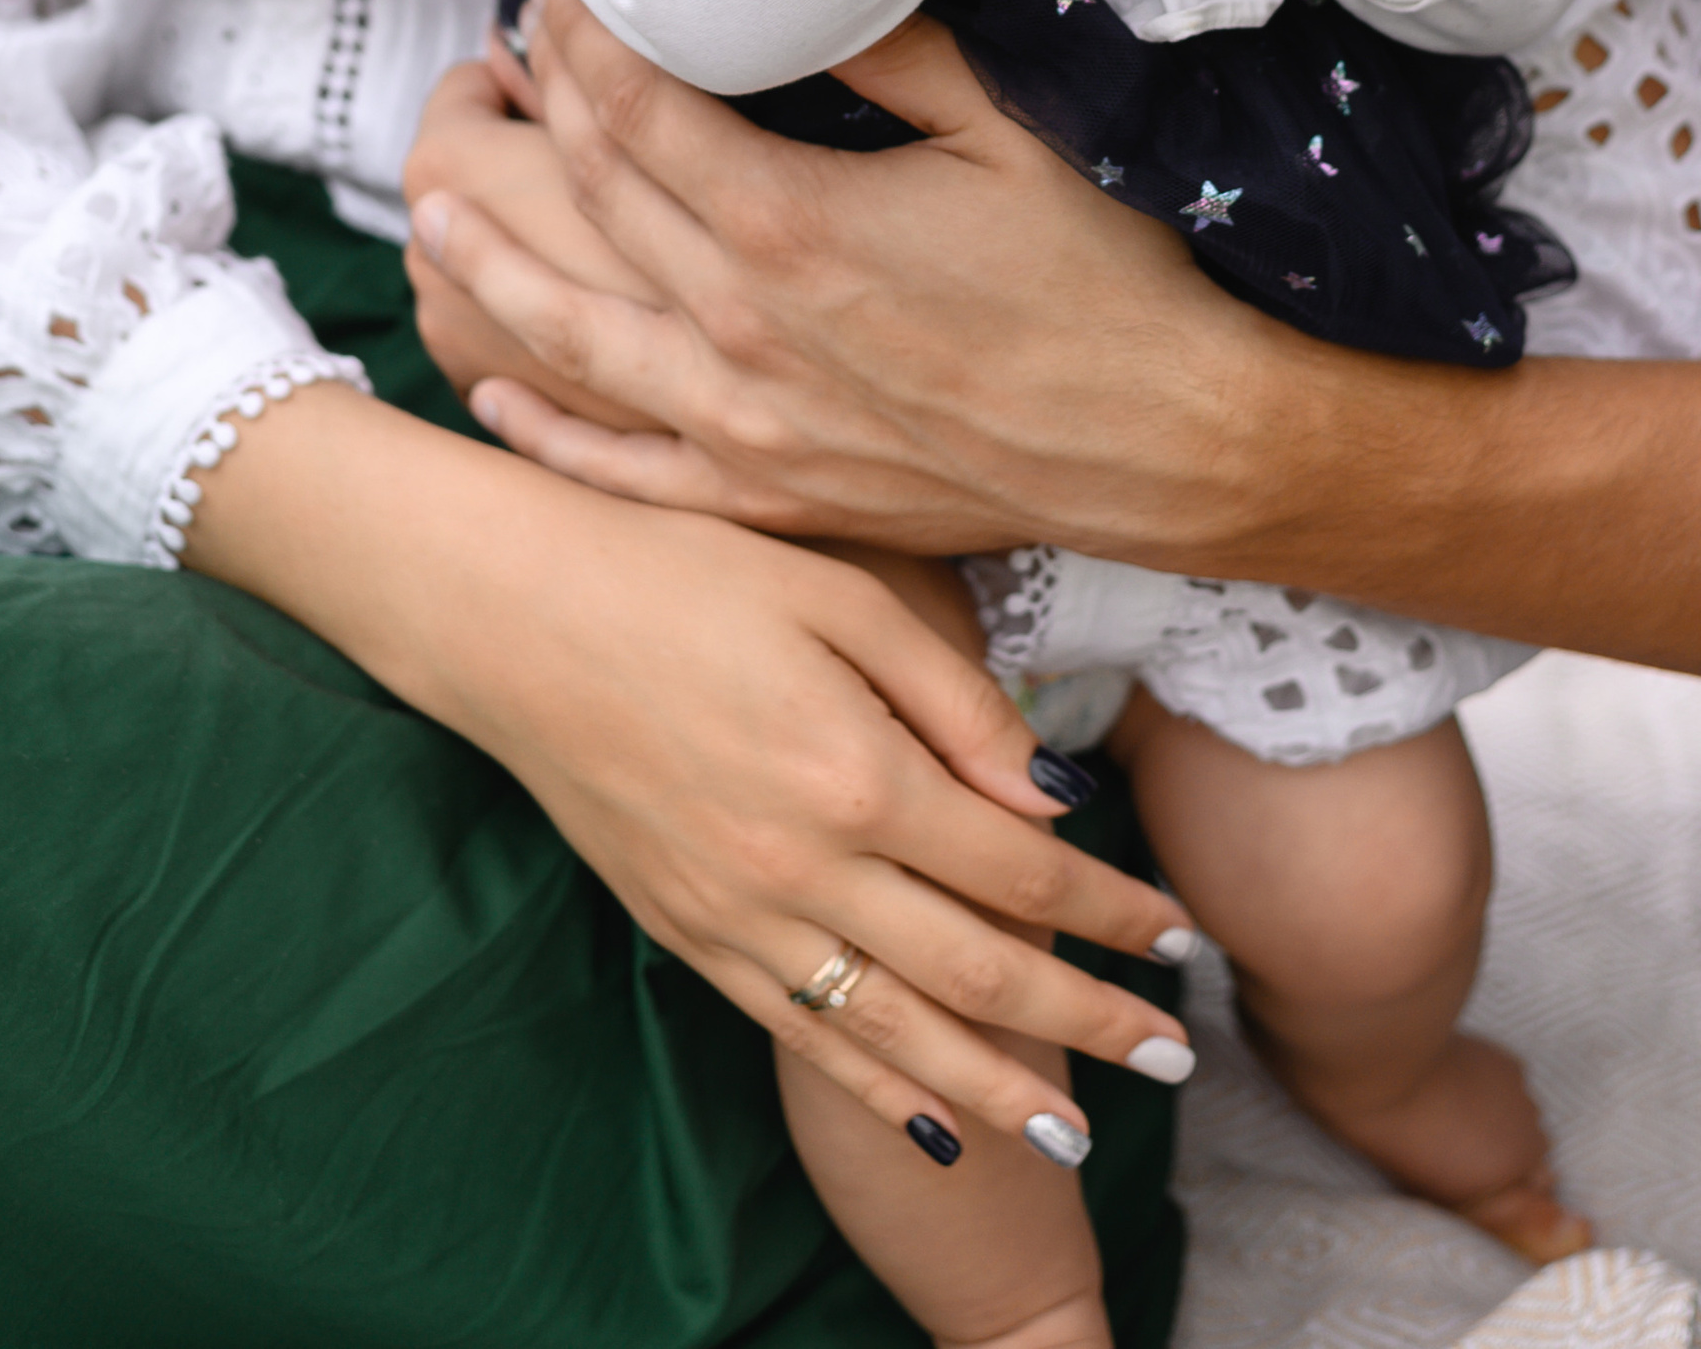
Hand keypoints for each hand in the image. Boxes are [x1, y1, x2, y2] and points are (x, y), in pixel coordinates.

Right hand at [182, 382, 1199, 1158]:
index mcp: (855, 771)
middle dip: (1090, 1021)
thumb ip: (950, 696)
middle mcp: (804, 867)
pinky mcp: (689, 938)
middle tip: (1174, 1056)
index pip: (1024, 869)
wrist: (518, 616)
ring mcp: (740, 917)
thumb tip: (1050, 797)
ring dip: (996, 1087)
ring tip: (1077, 1128)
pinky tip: (935, 1126)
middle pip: (981, 972)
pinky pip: (800, 1039)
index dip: (1114, 911)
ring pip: (897, 1034)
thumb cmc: (684, 572)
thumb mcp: (834, 591)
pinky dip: (878, 1090)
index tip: (1181, 936)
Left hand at [405, 0, 1297, 563]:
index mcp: (792, 224)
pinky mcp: (775, 498)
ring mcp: (750, 427)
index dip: (583, 38)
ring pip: (572, 339)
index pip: (638, 109)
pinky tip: (498, 387)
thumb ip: (886, 51)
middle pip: (596, 202)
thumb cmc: (1104, 276)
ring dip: (491, 268)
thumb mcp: (1005, 125)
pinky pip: (625, 468)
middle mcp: (744, 330)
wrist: (1172, 445)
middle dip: (540, 110)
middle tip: (505, 49)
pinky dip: (549, 428)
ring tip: (426, 210)